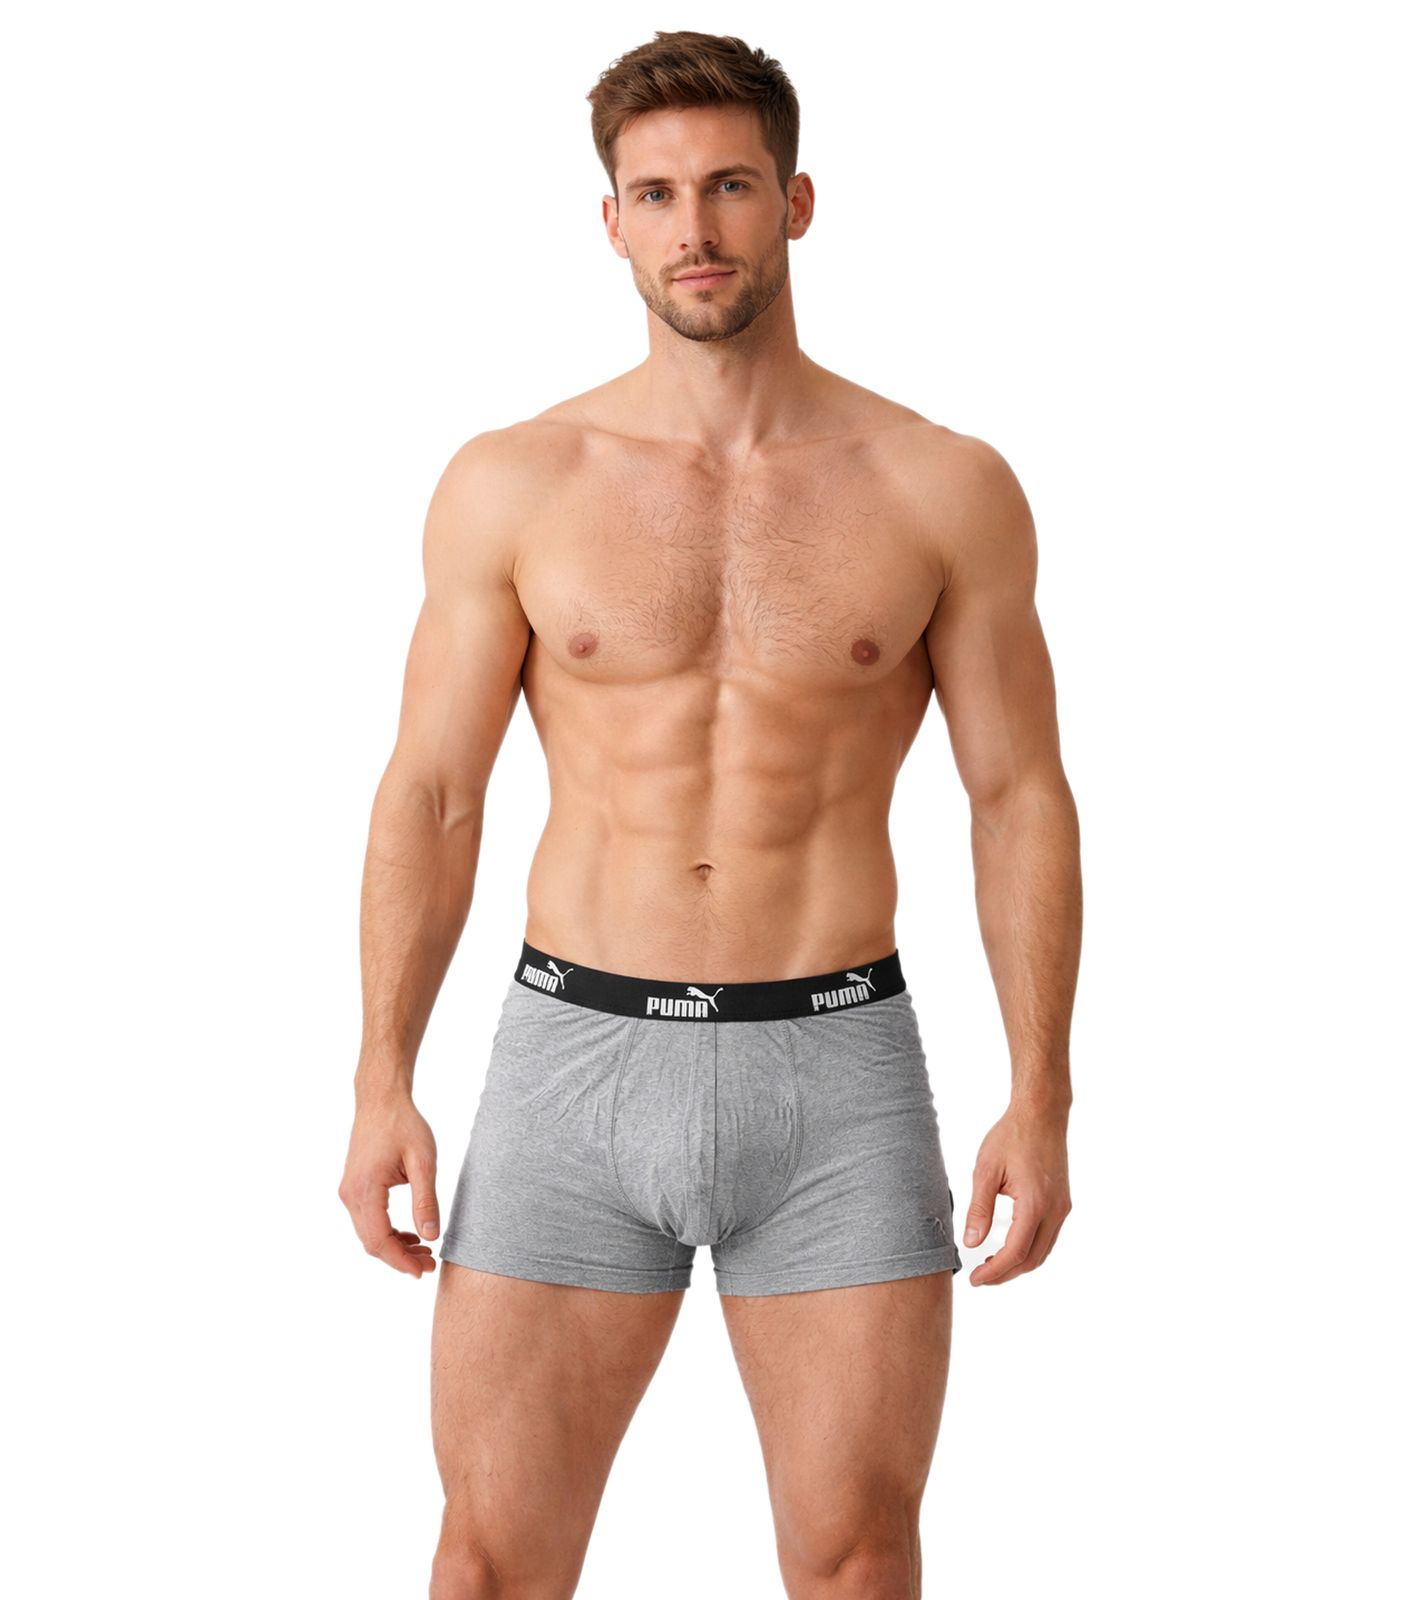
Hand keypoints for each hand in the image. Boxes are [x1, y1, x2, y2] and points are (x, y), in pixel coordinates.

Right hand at [338, 1094, 439, 1277]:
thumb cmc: (403, 1125)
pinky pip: (367, 1220)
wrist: (381, 1100)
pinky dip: (387, 1232)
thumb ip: (425, 1200)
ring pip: (368, 1233)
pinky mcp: (354, 1187)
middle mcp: (350, 1195)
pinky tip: (409, 1234)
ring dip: (394, 1246)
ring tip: (424, 1250)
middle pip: (371, 1242)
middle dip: (400, 1258)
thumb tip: (430, 1237)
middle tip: (430, 1263)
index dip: (400, 1261)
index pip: (378, 1240)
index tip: (423, 1271)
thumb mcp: (423, 1161)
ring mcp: (349, 1191)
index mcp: (365, 1190)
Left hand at [960, 1102, 1070, 1285]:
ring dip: (1019, 1264)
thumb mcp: (986, 1170)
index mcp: (1034, 1204)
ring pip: (1043, 1251)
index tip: (976, 1280)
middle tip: (981, 1278)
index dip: (994, 1272)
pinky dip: (1030, 1249)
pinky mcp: (1063, 1203)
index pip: (1015, 1253)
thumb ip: (979, 1208)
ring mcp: (1062, 1208)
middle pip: (1033, 1259)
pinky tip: (1010, 1245)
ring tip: (991, 1265)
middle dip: (1006, 1274)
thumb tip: (971, 1243)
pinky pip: (1048, 1237)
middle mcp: (1054, 1211)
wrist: (1041, 1114)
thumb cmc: (1011, 1136)